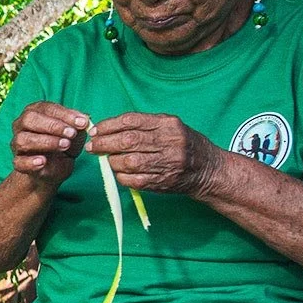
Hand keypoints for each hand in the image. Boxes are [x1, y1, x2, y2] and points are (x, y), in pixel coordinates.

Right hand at [10, 102, 90, 186]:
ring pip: (23, 140)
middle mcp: (22, 125)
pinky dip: (30, 162)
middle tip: (71, 133)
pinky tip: (42, 162)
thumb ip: (78, 124)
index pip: (46, 108)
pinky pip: (19, 162)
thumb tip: (84, 119)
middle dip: (52, 125)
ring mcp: (17, 144)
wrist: (55, 168)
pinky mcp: (18, 162)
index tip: (81, 122)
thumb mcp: (74, 133)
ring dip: (46, 142)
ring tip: (64, 146)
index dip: (64, 114)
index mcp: (35, 112)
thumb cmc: (63, 145)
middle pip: (29, 119)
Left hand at [86, 113, 223, 195]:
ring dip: (112, 161)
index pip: (131, 121)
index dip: (108, 125)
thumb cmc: (183, 144)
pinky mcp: (164, 181)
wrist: (209, 169)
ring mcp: (168, 163)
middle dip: (104, 144)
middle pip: (128, 141)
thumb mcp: (170, 126)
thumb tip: (107, 128)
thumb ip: (144, 125)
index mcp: (168, 124)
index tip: (95, 130)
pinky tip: (119, 172)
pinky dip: (122, 176)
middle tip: (93, 146)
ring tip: (106, 159)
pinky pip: (135, 180)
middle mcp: (169, 142)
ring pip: (129, 162)